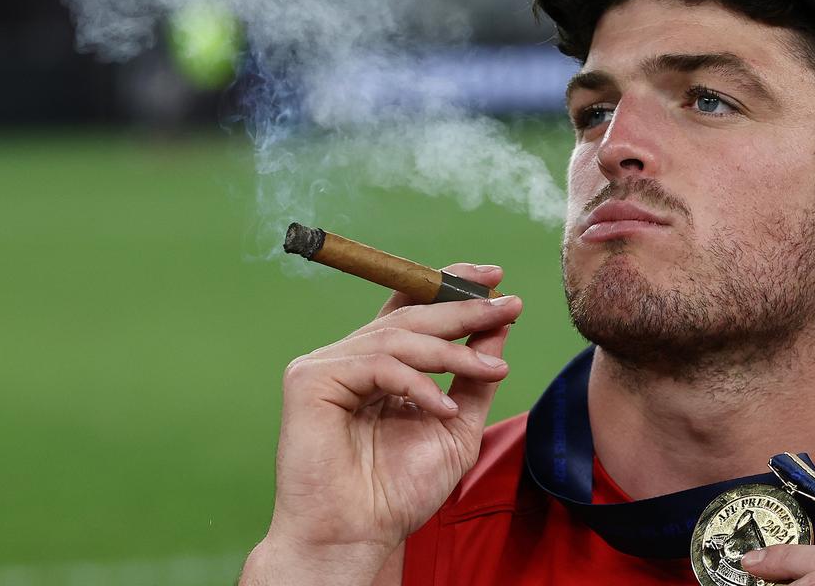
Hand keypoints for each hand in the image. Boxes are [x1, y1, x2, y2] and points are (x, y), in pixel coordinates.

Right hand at [241, 264, 521, 584]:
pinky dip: (417, 384)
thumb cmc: (399, 492)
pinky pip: (377, 365)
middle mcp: (351, 358)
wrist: (359, 534)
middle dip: (463, 308)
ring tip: (492, 371)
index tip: (496, 280)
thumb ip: (474, 378)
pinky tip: (442, 409)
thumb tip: (500, 327)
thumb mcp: (456, 426)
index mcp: (380, 364)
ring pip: (399, 338)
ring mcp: (326, 366)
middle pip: (410, 315)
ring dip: (453, 351)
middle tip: (505, 307)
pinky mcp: (309, 381)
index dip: (451, 285)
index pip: (414, 309)